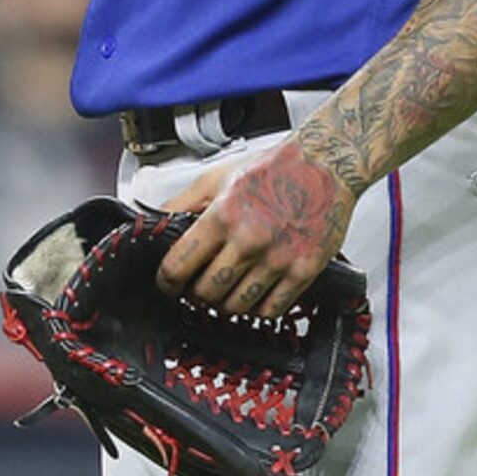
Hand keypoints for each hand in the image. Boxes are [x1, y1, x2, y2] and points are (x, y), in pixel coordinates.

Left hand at [156, 141, 360, 320]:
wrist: (324, 164)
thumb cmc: (271, 168)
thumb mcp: (216, 178)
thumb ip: (181, 203)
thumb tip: (152, 222)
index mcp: (222, 216)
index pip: (178, 266)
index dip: (167, 281)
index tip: (168, 283)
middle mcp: (249, 240)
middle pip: (206, 292)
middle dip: (195, 295)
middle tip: (196, 289)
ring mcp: (278, 258)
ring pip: (237, 306)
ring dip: (224, 305)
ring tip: (224, 294)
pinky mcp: (304, 270)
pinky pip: (272, 309)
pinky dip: (257, 310)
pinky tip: (253, 297)